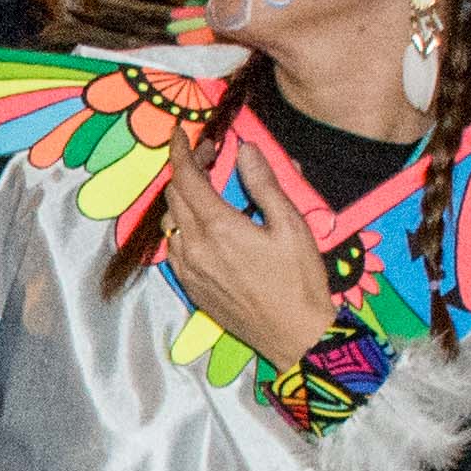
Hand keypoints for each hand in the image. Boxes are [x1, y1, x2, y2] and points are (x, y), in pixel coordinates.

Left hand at [157, 150, 342, 369]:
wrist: (295, 337)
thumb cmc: (300, 281)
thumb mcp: (291, 226)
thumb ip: (264, 184)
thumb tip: (245, 150)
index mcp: (219, 228)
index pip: (186, 178)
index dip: (181, 151)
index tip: (180, 134)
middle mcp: (195, 248)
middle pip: (174, 197)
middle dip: (186, 171)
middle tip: (211, 158)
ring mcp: (189, 270)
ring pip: (170, 222)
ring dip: (182, 199)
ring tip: (207, 189)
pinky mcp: (191, 287)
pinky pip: (174, 247)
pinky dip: (182, 227)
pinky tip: (204, 225)